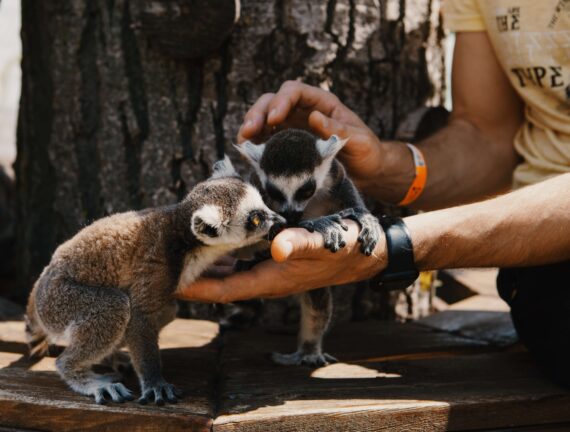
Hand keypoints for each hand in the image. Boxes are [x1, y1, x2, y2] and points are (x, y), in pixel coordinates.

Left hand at [175, 220, 385, 302]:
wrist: (364, 253)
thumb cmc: (344, 248)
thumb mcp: (323, 242)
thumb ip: (300, 243)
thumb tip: (275, 248)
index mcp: (271, 280)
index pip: (225, 290)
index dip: (196, 289)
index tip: (168, 284)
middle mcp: (266, 279)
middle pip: (221, 284)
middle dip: (193, 279)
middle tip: (164, 267)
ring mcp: (270, 271)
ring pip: (230, 274)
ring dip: (206, 268)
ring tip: (180, 256)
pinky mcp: (275, 261)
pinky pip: (242, 262)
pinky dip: (225, 256)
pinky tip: (214, 244)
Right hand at [237, 81, 384, 190]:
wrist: (367, 172)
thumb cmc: (366, 152)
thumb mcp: (359, 140)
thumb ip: (338, 129)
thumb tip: (312, 117)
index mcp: (321, 103)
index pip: (295, 91)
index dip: (281, 100)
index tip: (274, 118)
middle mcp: (303, 111)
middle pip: (272, 101)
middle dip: (258, 112)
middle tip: (249, 131)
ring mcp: (292, 127)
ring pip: (264, 119)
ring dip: (251, 127)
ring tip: (243, 142)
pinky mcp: (286, 145)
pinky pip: (266, 140)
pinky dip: (255, 144)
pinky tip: (248, 153)